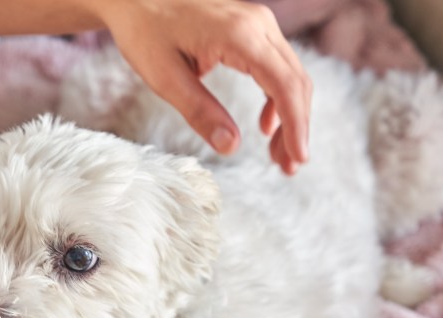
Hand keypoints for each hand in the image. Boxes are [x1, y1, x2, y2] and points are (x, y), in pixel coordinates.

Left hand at [98, 0, 311, 173]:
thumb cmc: (144, 32)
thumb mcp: (166, 78)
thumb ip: (200, 112)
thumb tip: (232, 147)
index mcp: (239, 34)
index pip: (284, 84)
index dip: (295, 125)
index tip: (298, 158)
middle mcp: (258, 24)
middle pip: (295, 81)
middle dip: (296, 127)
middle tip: (288, 168)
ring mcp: (258, 23)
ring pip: (290, 74)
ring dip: (290, 116)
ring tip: (279, 156)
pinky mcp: (252, 28)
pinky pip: (276, 66)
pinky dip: (277, 98)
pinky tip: (266, 125)